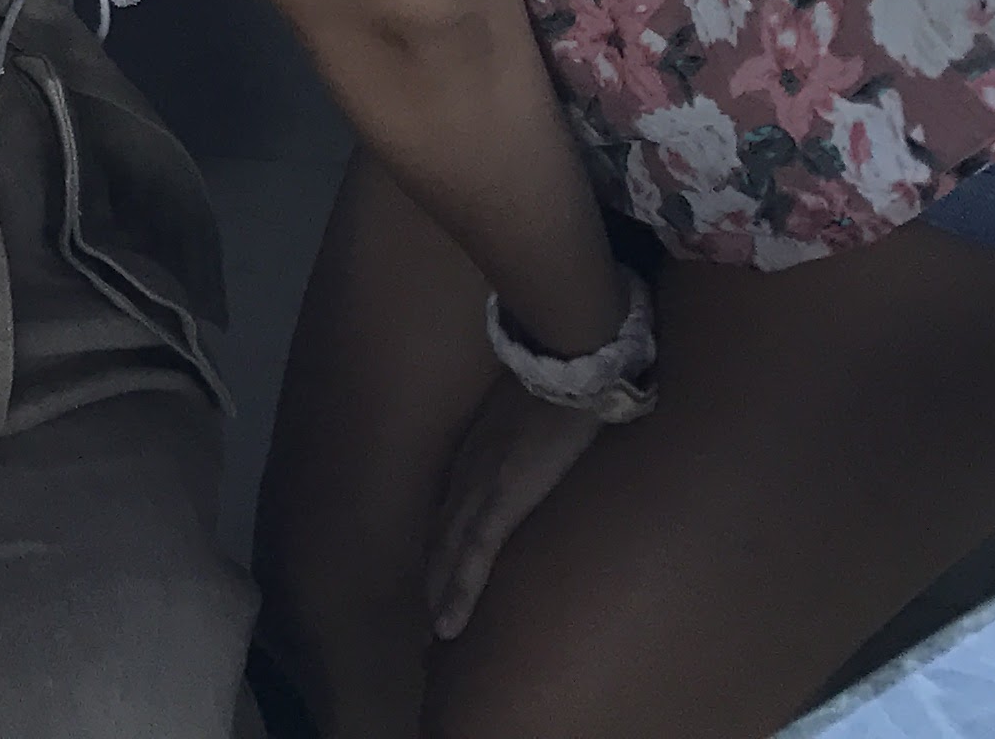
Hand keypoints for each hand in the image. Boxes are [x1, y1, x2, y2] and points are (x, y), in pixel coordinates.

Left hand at [426, 371, 603, 641]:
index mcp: (477, 455)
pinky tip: (449, 620)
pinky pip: (475, 552)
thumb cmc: (555, 377)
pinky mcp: (503, 495)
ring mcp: (481, 486)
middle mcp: (468, 473)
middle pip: (442, 537)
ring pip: (450, 554)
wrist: (566, 358)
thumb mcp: (528, 414)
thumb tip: (532, 456)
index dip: (441, 548)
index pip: (450, 512)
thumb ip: (522, 439)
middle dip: (433, 578)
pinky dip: (459, 589)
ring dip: (440, 594)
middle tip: (428, 624)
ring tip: (435, 635)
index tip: (434, 578)